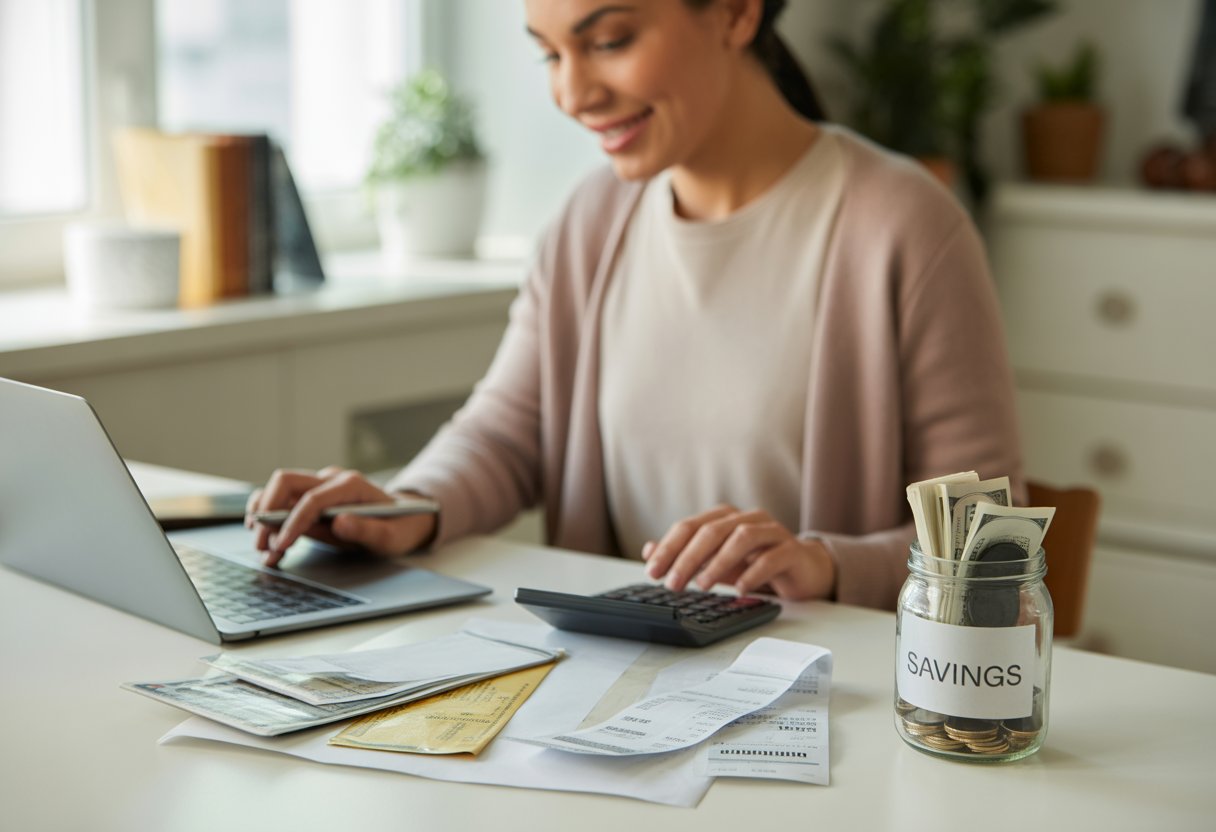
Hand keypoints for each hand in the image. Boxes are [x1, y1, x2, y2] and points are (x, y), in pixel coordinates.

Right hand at [246, 466, 436, 566]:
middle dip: (268, 513)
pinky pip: (282, 502)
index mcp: (351, 485)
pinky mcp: (310, 496)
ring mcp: (319, 485)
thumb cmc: (397, 528)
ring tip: (263, 550)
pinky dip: (269, 519)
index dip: (293, 521)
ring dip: (263, 517)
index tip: (282, 545)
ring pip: (278, 490)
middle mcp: (331, 479)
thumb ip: (367, 530)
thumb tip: (340, 523)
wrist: (402, 519)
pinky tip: (268, 542)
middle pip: (286, 482)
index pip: (313, 498)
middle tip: (263, 547)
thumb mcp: (390, 536)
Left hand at [641, 505, 835, 600]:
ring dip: (718, 562)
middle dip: (688, 557)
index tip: (652, 571)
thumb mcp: (716, 561)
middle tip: (672, 583)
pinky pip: (771, 557)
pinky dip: (752, 573)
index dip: (668, 548)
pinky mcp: (791, 549)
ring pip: (741, 538)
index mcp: (725, 517)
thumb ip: (685, 555)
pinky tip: (740, 589)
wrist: (803, 569)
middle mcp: (747, 518)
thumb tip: (649, 552)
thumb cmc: (756, 563)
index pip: (690, 526)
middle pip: (712, 530)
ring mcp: (771, 531)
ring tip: (702, 585)